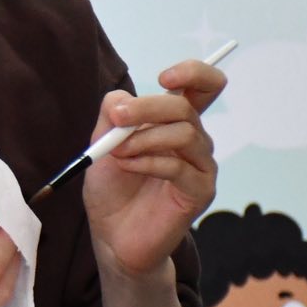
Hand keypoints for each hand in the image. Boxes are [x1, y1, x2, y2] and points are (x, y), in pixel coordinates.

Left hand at [82, 58, 223, 276]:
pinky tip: (127, 167)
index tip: (165, 76)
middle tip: (117, 119)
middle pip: (185, 107)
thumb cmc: (112, 187)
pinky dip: (148, 161)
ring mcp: (201, 167)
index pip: (204, 87)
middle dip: (148, 108)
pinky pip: (179, 166)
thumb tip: (121, 99)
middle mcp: (195, 141)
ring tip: (117, 152)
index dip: (193, 72)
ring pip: (184, 133)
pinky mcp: (200, 192)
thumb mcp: (102, 143)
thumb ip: (112, 116)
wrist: (112, 234)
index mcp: (175, 122)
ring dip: (143, 138)